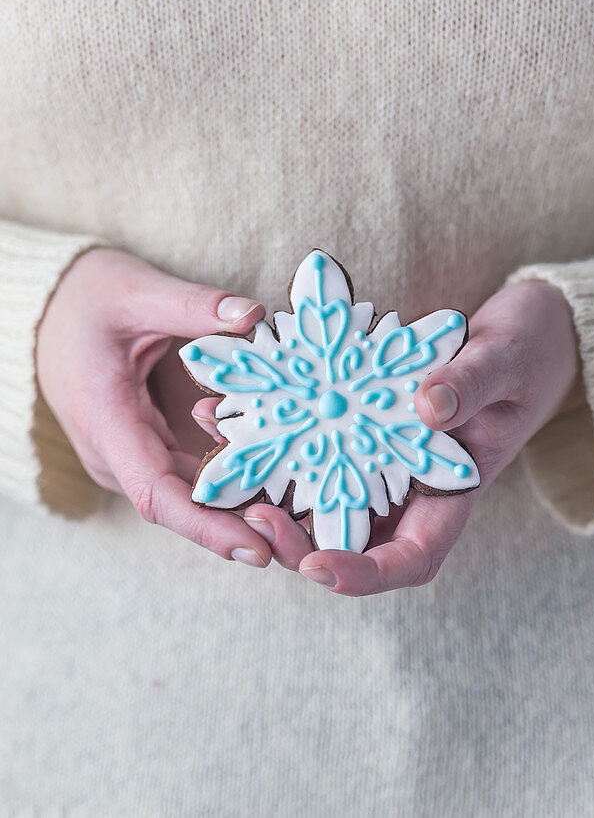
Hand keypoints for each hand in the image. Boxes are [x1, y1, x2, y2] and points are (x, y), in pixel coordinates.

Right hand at [36, 247, 272, 566]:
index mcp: (105, 420)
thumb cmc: (87, 298)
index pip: (155, 492)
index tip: (255, 547)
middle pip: (177, 505)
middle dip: (237, 522)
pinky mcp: (141, 448)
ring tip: (300, 506)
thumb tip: (254, 315)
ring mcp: (125, 455)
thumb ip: (195, 305)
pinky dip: (227, 474)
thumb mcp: (138, 290)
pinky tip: (274, 469)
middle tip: (301, 532)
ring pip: (185, 494)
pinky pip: (186, 475)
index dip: (205, 525)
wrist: (47, 310)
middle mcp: (112, 452)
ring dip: (237, 499)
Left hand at [192, 279, 584, 594]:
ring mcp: (390, 455)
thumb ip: (471, 383)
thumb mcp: (507, 358)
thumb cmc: (532, 348)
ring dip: (273, 485)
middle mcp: (417, 483)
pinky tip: (238, 405)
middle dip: (298, 540)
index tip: (318, 565)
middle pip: (353, 538)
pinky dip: (280, 431)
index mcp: (457, 488)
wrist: (533, 327)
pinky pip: (320, 438)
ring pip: (325, 491)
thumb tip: (427, 409)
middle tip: (252, 514)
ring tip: (222, 449)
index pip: (412, 558)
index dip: (363, 574)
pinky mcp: (369, 422)